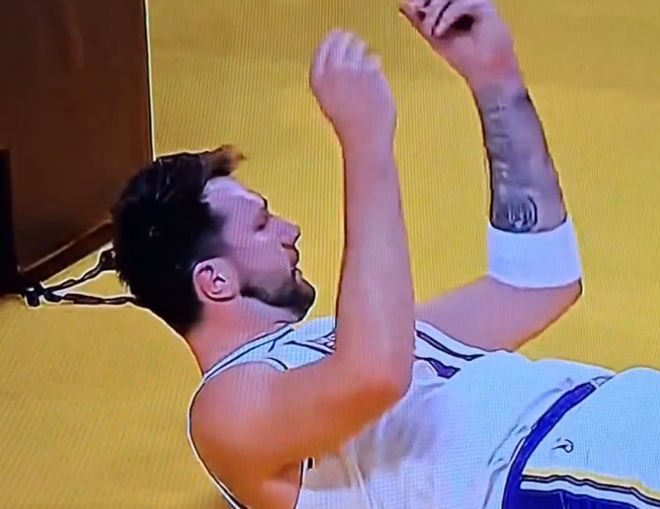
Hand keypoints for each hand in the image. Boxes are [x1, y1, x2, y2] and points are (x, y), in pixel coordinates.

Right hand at [310, 30, 395, 149]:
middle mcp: (332, 72)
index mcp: (317, 81)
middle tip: (355, 40)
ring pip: (358, 48)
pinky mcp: (371, 73)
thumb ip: (334, 77)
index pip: (321, 50)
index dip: (330, 41)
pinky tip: (376, 75)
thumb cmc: (348, 125)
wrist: (365, 138)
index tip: (337, 35)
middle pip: (340, 43)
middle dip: (348, 40)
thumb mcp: (330, 99)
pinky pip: (374, 60)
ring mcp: (353, 71)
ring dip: (363, 50)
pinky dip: (375, 64)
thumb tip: (346, 54)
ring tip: (367, 61)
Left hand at [399, 0, 519, 86]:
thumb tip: (402, 4)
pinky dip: (446, 17)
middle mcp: (466, 1)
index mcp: (455, 6)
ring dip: (435, 11)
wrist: (485, 73)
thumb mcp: (435, 38)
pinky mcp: (485, 8)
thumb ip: (420, 21)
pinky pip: (462, 3)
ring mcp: (477, 3)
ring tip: (432, 32)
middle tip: (420, 16)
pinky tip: (440, 33)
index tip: (411, 6)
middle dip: (429, 3)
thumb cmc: (464, 58)